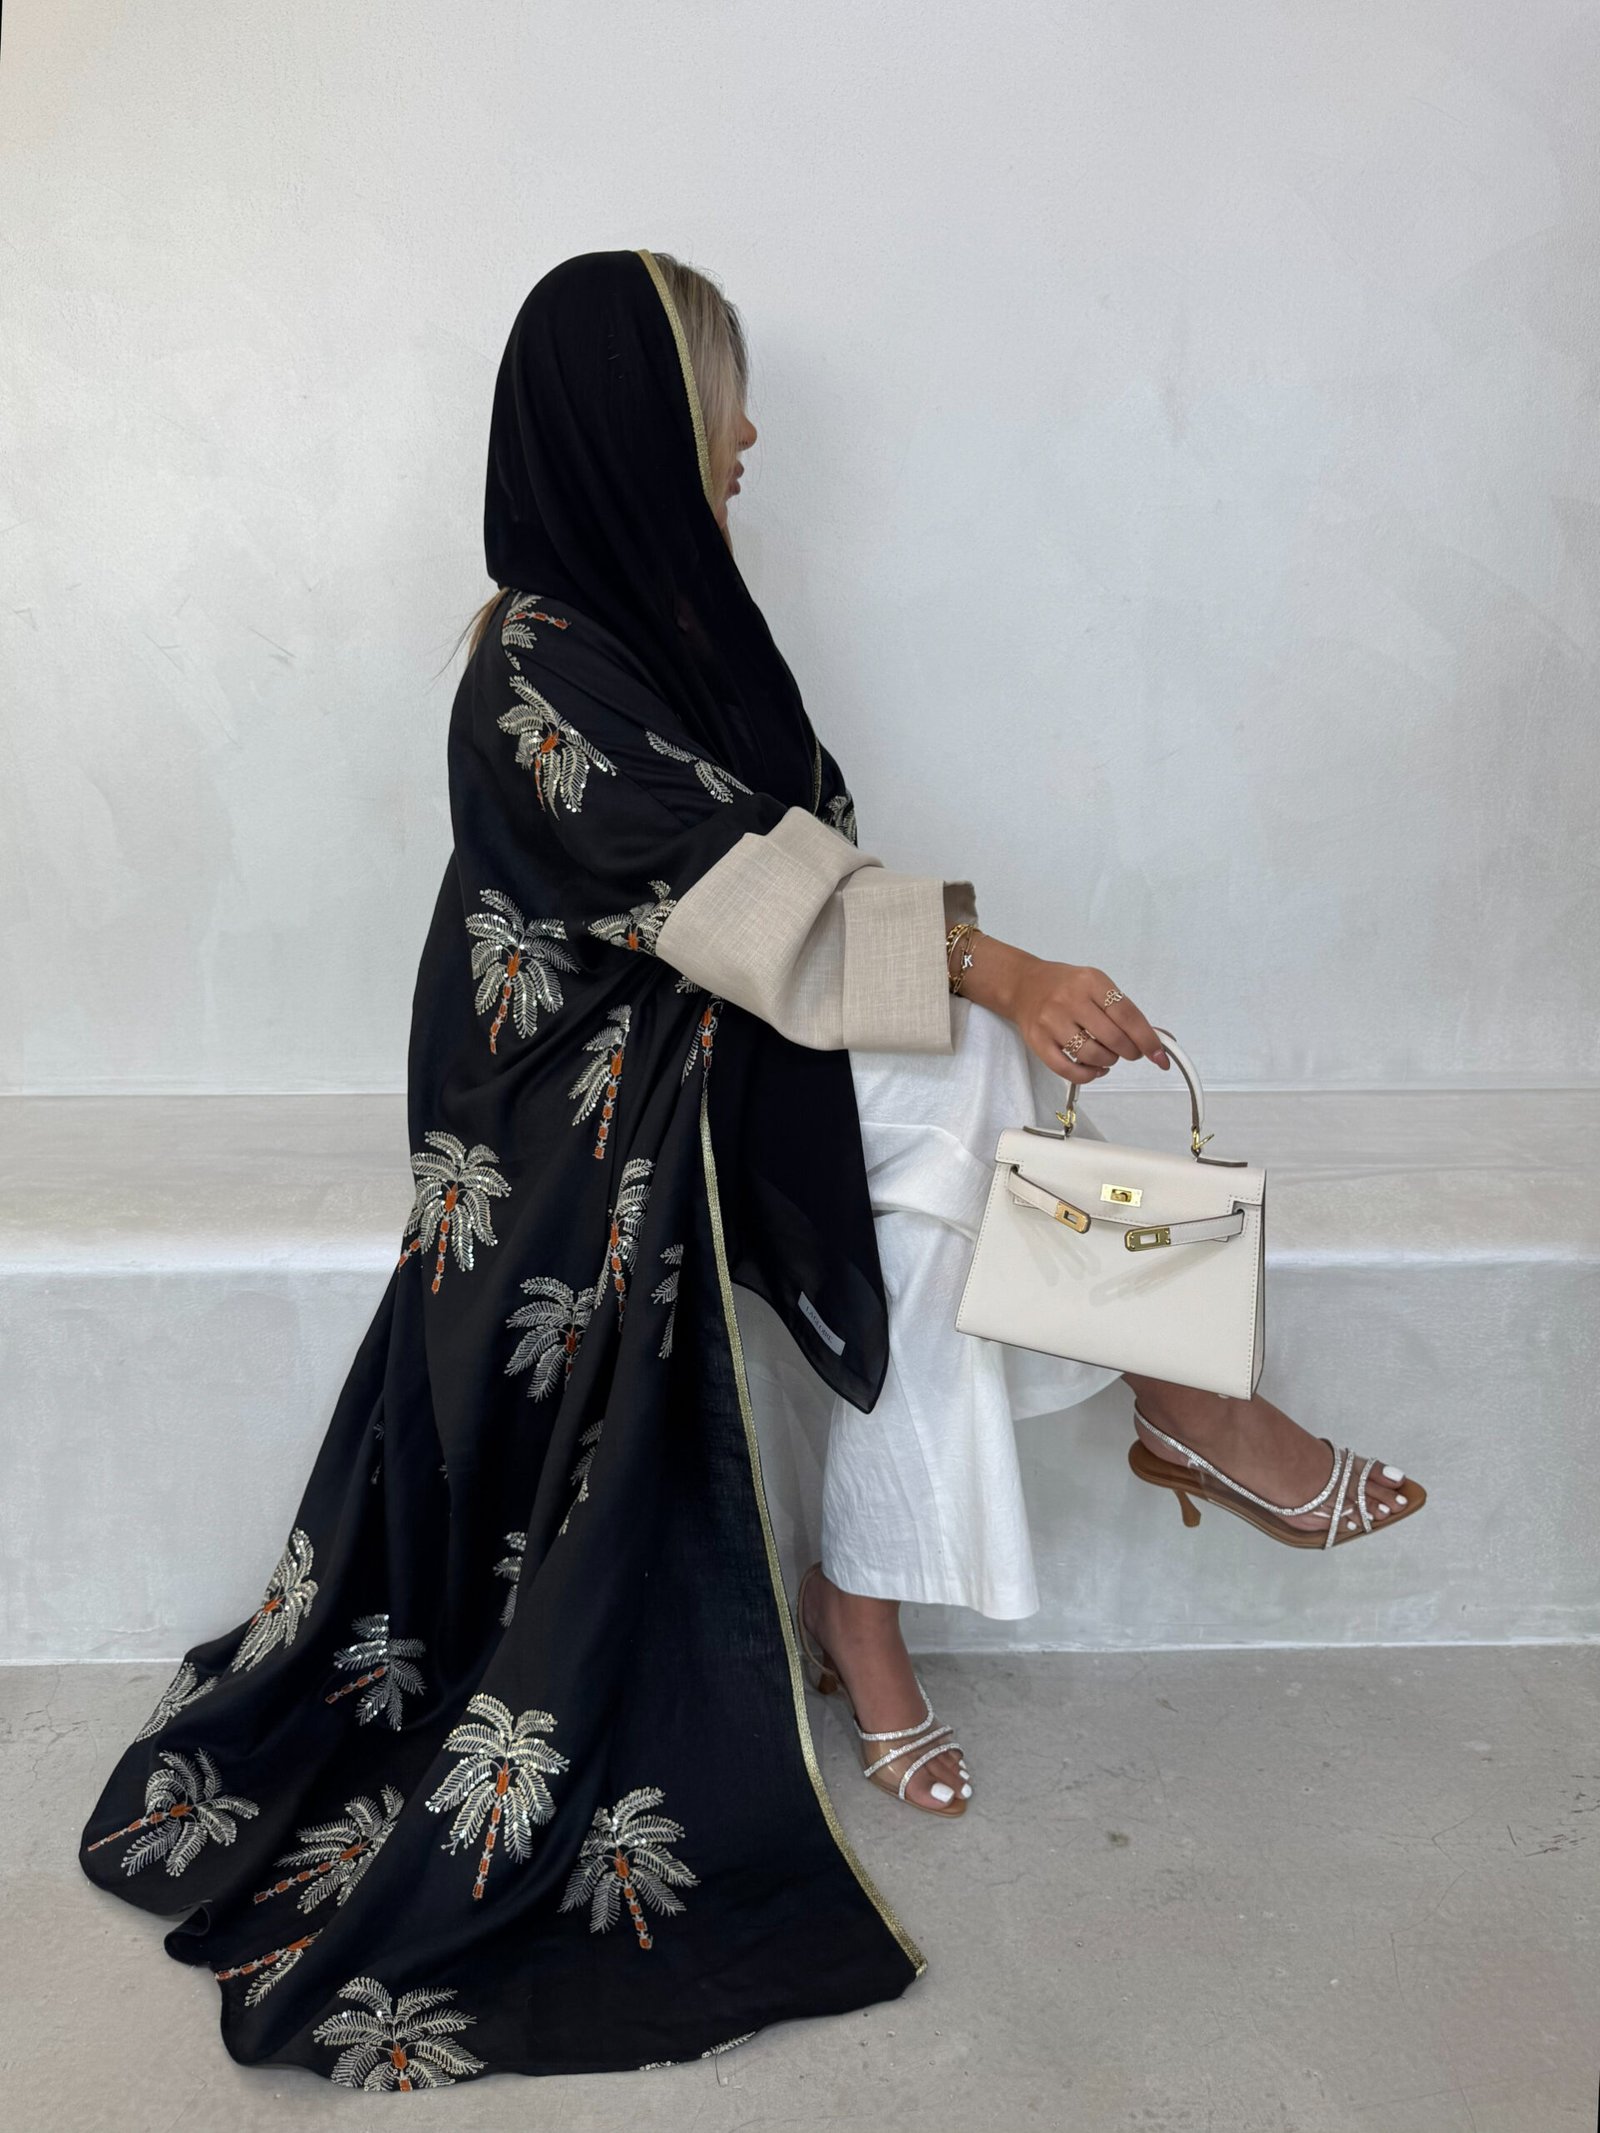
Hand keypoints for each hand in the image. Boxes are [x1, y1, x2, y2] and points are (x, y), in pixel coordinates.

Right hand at [953, 933, 1169, 1084]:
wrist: (1024, 985)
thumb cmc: (1066, 986)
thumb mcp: (1096, 985)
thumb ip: (1124, 1010)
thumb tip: (1158, 1039)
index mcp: (1091, 982)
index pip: (1127, 1015)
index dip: (1147, 1039)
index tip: (1159, 1056)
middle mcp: (1070, 1000)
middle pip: (1113, 1038)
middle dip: (1129, 1052)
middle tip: (1130, 1052)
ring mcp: (1051, 1022)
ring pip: (1092, 1055)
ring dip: (1108, 1062)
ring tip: (1107, 1056)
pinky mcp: (1038, 1041)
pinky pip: (1069, 1070)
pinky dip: (1088, 1075)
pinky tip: (1095, 1070)